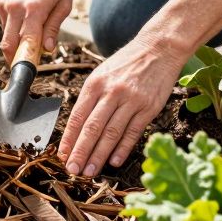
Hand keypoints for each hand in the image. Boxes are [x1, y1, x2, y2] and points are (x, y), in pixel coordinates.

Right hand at [0, 0, 73, 62]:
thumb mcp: (64, 4)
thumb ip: (53, 28)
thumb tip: (47, 50)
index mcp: (34, 9)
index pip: (25, 45)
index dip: (26, 63)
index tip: (30, 73)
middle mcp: (16, 8)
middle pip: (8, 46)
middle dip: (17, 59)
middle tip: (30, 61)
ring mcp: (5, 5)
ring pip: (6, 37)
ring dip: (17, 43)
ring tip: (34, 31)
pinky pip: (5, 26)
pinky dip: (14, 29)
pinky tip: (27, 17)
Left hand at [59, 34, 186, 176]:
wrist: (158, 48)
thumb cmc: (126, 63)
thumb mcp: (102, 73)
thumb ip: (91, 98)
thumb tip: (77, 127)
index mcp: (95, 83)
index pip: (78, 116)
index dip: (69, 138)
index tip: (62, 155)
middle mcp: (111, 92)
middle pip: (92, 128)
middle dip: (81, 152)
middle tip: (72, 170)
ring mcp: (131, 100)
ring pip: (111, 133)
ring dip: (99, 155)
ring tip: (90, 172)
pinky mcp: (149, 108)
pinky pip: (133, 132)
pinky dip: (123, 148)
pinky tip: (114, 161)